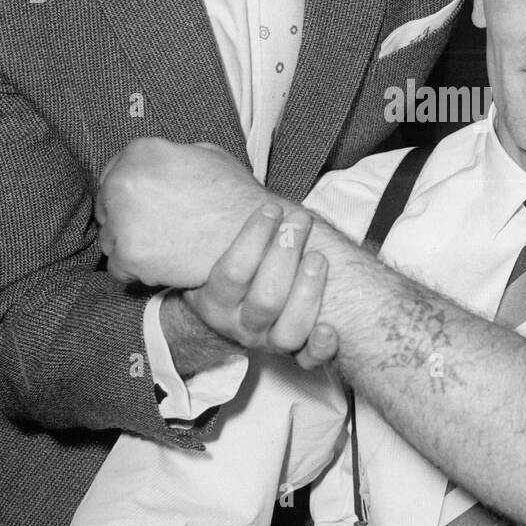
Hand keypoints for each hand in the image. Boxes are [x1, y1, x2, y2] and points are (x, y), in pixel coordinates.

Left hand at [97, 138, 289, 287]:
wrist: (253, 235)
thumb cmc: (235, 197)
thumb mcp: (207, 156)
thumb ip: (172, 156)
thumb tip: (158, 164)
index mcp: (141, 152)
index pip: (113, 173)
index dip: (127, 193)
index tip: (139, 205)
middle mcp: (124, 182)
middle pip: (106, 207)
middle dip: (125, 219)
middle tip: (154, 229)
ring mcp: (123, 220)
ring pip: (109, 238)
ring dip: (130, 245)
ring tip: (164, 247)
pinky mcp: (129, 255)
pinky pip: (117, 268)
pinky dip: (137, 271)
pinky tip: (162, 264)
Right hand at [180, 201, 336, 361]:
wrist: (231, 315)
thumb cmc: (232, 268)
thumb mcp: (209, 252)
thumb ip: (212, 224)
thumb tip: (194, 164)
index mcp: (213, 301)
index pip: (232, 272)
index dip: (254, 237)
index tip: (271, 208)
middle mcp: (239, 324)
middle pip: (266, 299)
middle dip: (286, 255)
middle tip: (299, 221)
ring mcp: (267, 341)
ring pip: (289, 329)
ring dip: (308, 292)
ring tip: (318, 258)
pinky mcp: (293, 354)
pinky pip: (307, 361)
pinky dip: (321, 347)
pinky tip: (331, 327)